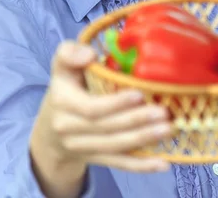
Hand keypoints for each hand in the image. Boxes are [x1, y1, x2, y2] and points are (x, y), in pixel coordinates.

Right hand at [34, 40, 171, 173]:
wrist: (49, 129)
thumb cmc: (64, 87)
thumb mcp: (61, 65)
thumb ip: (70, 53)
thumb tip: (89, 55)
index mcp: (63, 101)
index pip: (90, 108)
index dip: (116, 104)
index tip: (140, 94)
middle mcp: (68, 128)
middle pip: (106, 128)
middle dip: (137, 121)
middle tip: (163, 112)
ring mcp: (81, 147)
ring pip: (114, 147)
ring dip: (143, 140)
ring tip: (168, 129)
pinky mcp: (94, 159)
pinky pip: (118, 164)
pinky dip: (141, 165)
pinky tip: (162, 162)